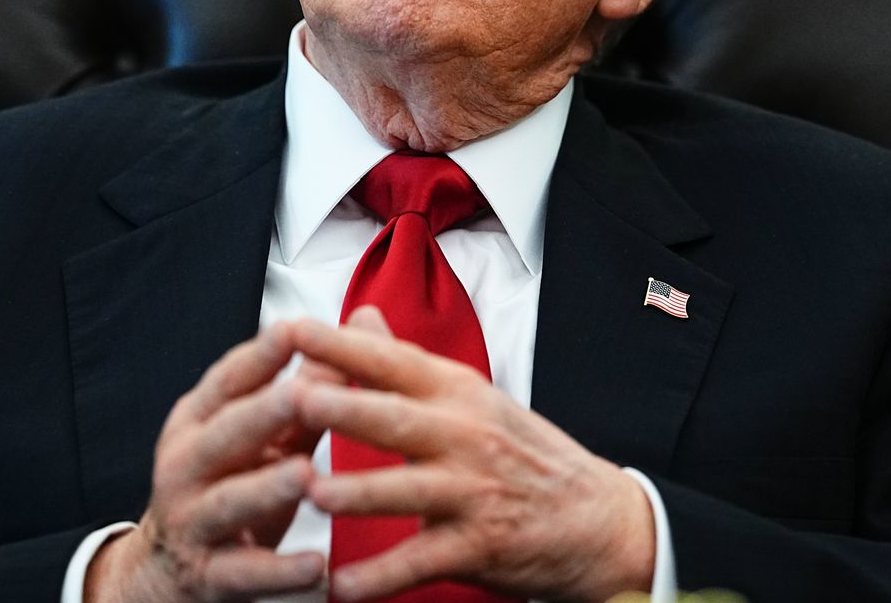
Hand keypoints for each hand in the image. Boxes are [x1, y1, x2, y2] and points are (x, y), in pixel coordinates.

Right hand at [86, 322, 330, 602]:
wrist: (170, 572)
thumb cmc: (230, 485)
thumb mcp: (262, 437)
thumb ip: (307, 392)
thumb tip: (352, 331)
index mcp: (198, 422)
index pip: (227, 382)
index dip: (258, 357)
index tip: (293, 328)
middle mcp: (186, 466)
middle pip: (222, 436)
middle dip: (259, 414)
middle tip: (298, 395)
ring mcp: (193, 522)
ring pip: (228, 502)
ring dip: (265, 488)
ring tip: (305, 474)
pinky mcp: (209, 575)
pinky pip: (246, 573)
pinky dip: (281, 572)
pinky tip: (317, 567)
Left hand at [292, 307, 655, 602]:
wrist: (597, 520)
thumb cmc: (524, 456)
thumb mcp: (471, 398)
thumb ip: (406, 363)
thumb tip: (358, 315)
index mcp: (457, 393)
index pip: (393, 361)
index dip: (343, 344)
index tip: (293, 329)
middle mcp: (465, 435)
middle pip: (397, 419)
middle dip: (346, 408)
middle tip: (295, 398)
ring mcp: (474, 492)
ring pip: (408, 490)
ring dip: (360, 493)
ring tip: (314, 493)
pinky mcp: (480, 545)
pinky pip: (423, 562)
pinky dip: (382, 578)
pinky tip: (342, 587)